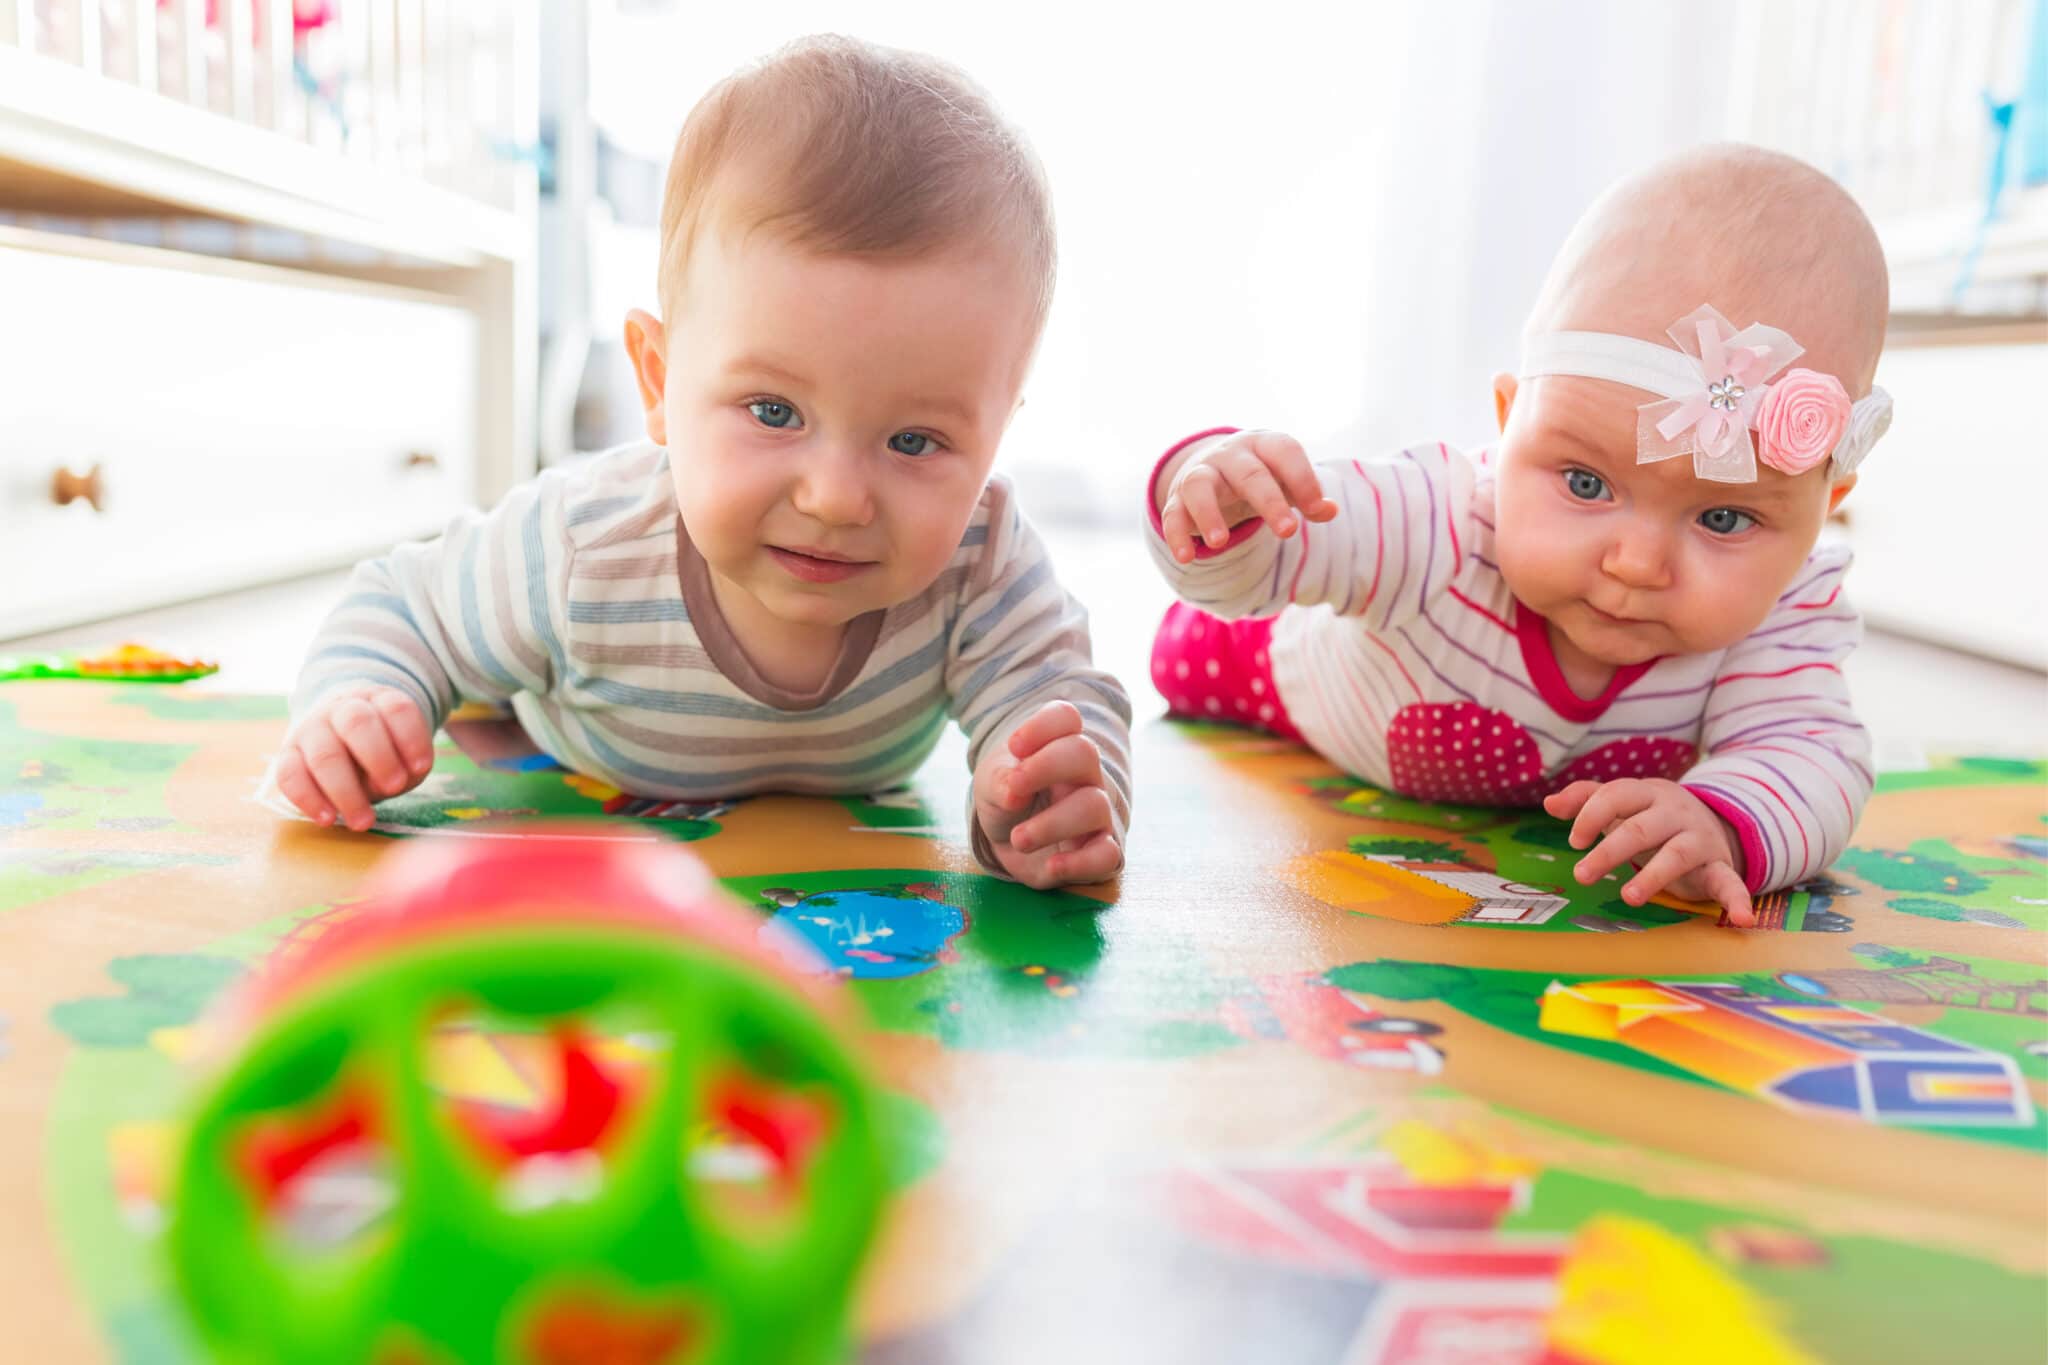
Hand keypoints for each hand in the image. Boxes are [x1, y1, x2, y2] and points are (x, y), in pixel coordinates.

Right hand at [274, 685, 434, 831]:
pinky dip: (308, 799)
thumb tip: (384, 784)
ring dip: (345, 791)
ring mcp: (311, 728)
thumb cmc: (384, 751)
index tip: (421, 767)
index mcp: (379, 700)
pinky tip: (328, 819)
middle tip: (393, 788)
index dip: (411, 738)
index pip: (396, 709)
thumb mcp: (404, 756)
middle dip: (378, 759)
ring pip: (323, 754)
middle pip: (357, 724)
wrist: (342, 734)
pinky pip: (289, 774)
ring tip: (363, 822)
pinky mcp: (287, 752)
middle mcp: (342, 708)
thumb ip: (404, 767)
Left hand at [973, 701, 1121, 888]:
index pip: (1066, 717)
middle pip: (1085, 752)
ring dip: (1050, 824)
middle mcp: (1084, 775)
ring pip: (1094, 806)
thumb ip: (997, 781)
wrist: (1012, 842)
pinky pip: (1108, 855)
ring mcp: (1098, 813)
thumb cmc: (1008, 801)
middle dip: (1044, 767)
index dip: (1041, 727)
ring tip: (1018, 839)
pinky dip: (1080, 862)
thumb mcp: (990, 785)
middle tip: (1014, 790)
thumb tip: (1014, 792)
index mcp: (1058, 747)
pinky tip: (1052, 865)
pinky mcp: (1101, 852)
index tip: (1015, 748)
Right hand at [1157, 429, 1337, 562]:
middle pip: (1249, 474)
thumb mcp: (1286, 483)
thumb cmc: (1261, 477)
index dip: (1303, 478)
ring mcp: (1201, 474)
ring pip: (1199, 486)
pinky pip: (1173, 514)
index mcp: (1263, 445)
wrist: (1213, 467)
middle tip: (1288, 532)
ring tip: (1220, 543)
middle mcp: (1230, 455)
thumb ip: (1307, 497)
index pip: (1284, 451)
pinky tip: (1187, 558)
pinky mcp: (1177, 499)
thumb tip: (1330, 510)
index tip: (1317, 509)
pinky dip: (1177, 535)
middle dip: (1269, 501)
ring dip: (1208, 514)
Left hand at [1542, 778, 1754, 925]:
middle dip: (1609, 852)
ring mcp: (1700, 839)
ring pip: (1677, 854)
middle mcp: (1675, 812)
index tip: (1574, 842)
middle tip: (1582, 875)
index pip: (1616, 795)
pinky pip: (1731, 881)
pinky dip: (1738, 899)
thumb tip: (1549, 803)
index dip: (1592, 815)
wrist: (1711, 823)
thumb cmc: (1651, 816)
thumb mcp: (1622, 804)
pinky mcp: (1720, 866)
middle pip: (1640, 829)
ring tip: (1628, 897)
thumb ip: (1586, 799)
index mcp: (1648, 793)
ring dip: (1653, 876)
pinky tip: (1741, 919)